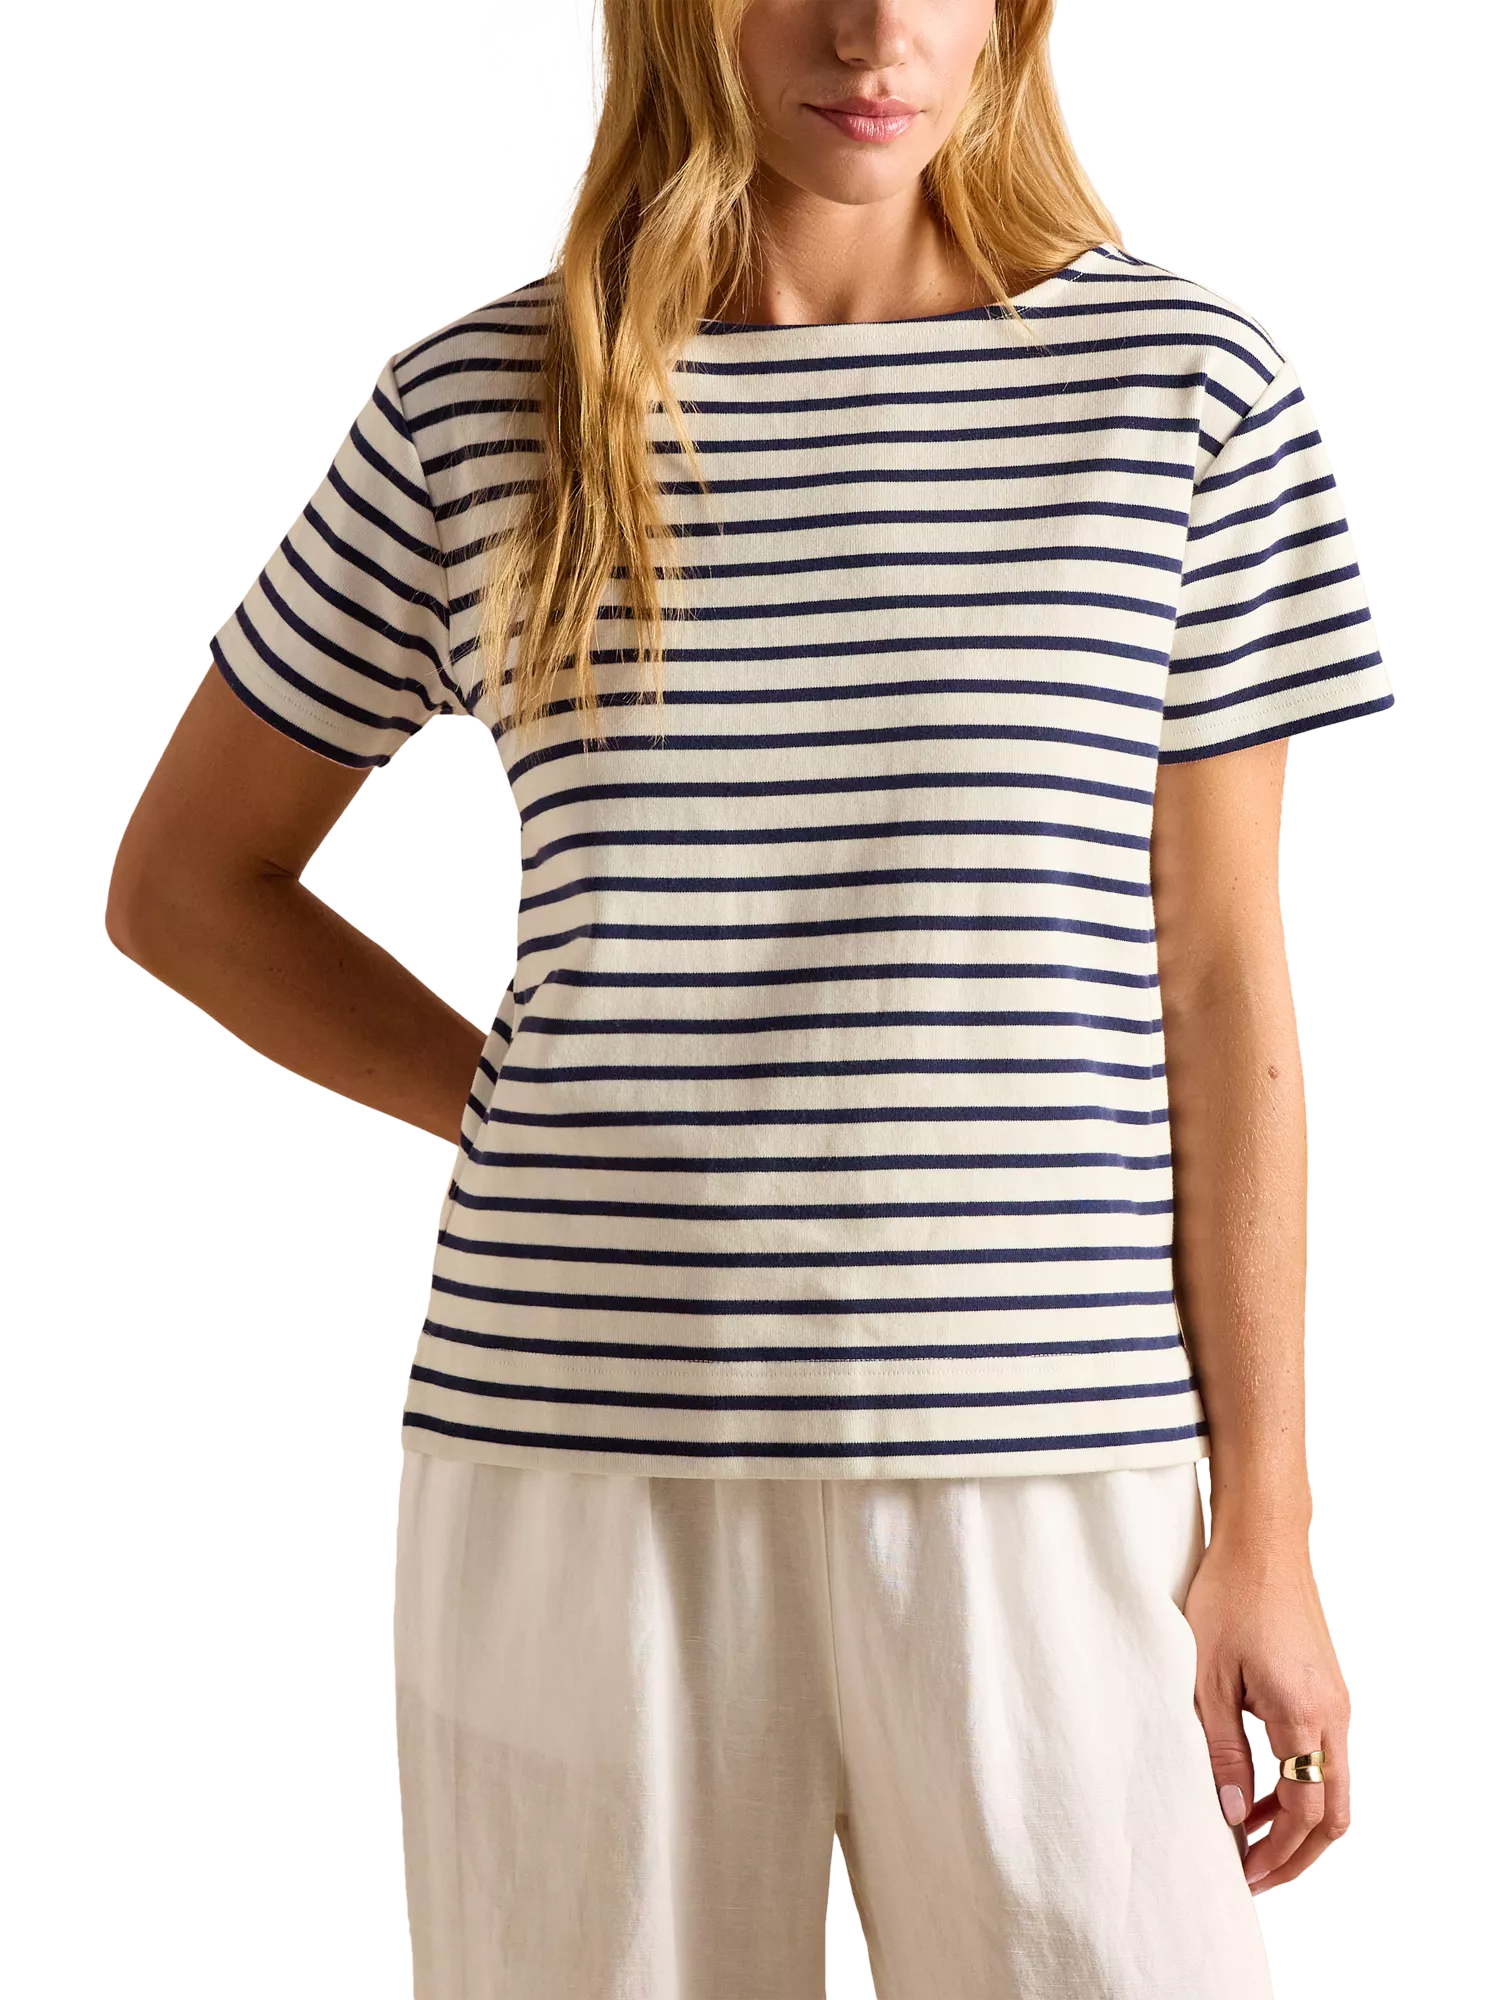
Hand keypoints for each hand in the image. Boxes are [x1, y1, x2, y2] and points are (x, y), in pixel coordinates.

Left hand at [1183, 1530, 1351, 1892]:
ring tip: (1248, 1840)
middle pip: (1334, 1814)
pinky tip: (1257, 1789)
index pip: (1304, 1810)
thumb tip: (1232, 1815)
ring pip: (1335, 1787)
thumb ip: (1223, 1750)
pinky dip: (1300, 1785)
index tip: (1242, 1875)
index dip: (1275, 1853)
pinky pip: (1326, 1756)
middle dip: (1297, 1855)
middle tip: (1254, 1875)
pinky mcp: (1329, 1688)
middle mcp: (1334, 1714)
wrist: (1264, 1540)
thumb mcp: (1209, 1677)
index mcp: (1304, 1714)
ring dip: (1297, 1821)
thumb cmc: (1230, 1595)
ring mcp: (1337, 1701)